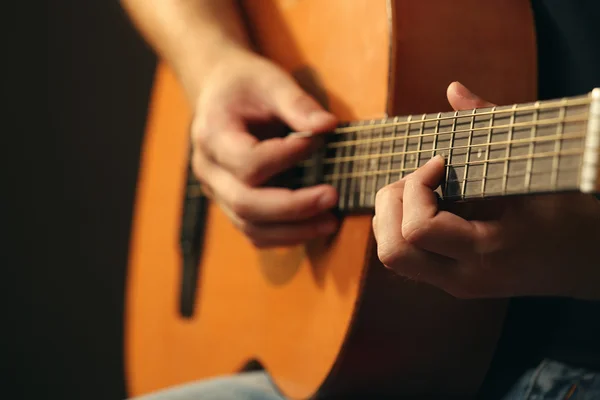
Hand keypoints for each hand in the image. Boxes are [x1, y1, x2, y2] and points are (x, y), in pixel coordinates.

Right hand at [190, 48, 338, 247]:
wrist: (220, 93)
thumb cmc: (245, 85)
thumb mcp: (270, 80)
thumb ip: (297, 103)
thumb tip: (327, 126)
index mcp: (212, 135)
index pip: (247, 162)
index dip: (285, 158)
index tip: (318, 142)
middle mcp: (209, 170)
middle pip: (245, 203)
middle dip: (293, 206)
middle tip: (332, 196)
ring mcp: (216, 191)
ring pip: (250, 226)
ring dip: (293, 230)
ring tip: (330, 221)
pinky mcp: (230, 203)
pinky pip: (254, 232)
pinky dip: (284, 235)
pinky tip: (312, 226)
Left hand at [373, 82, 599, 299]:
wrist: (590, 263)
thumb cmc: (569, 214)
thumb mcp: (536, 167)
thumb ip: (491, 124)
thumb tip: (453, 89)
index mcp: (488, 250)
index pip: (418, 229)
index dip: (417, 186)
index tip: (439, 162)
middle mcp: (465, 277)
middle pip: (392, 251)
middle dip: (392, 205)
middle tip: (419, 178)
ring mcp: (456, 284)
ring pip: (392, 256)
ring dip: (392, 216)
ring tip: (422, 189)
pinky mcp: (452, 282)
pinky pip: (406, 257)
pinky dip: (401, 226)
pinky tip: (428, 204)